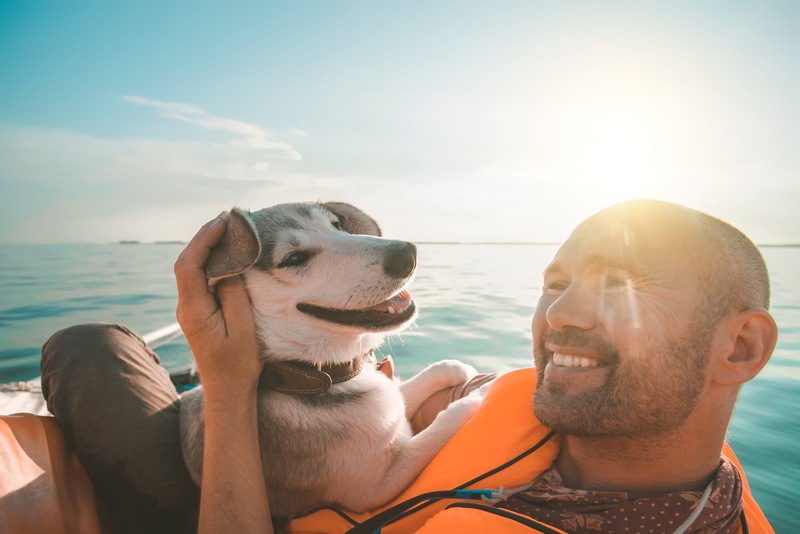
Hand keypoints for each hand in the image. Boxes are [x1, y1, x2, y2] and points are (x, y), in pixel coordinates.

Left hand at [175, 213, 272, 532]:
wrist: (228, 393)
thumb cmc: (238, 366)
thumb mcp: (243, 330)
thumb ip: (233, 295)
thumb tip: (227, 267)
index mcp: (194, 310)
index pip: (189, 264)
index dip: (204, 239)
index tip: (224, 222)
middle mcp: (186, 307)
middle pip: (187, 262)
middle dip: (205, 237)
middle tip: (229, 219)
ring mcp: (190, 310)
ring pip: (192, 269)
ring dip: (208, 248)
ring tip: (230, 230)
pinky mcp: (199, 312)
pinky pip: (200, 279)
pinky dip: (212, 261)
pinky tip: (228, 255)